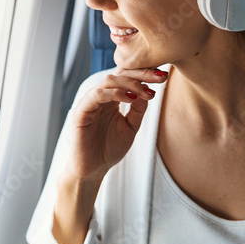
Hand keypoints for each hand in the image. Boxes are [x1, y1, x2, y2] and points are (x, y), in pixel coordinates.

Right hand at [62, 67, 168, 183]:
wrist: (92, 170)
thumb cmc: (109, 149)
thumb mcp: (130, 127)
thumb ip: (138, 109)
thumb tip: (148, 90)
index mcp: (110, 99)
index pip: (127, 77)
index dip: (145, 74)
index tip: (163, 76)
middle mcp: (99, 97)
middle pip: (119, 74)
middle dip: (141, 73)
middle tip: (160, 77)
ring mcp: (89, 102)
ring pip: (108, 81)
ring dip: (130, 83)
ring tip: (146, 91)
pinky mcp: (81, 111)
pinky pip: (97, 95)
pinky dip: (114, 93)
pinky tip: (130, 98)